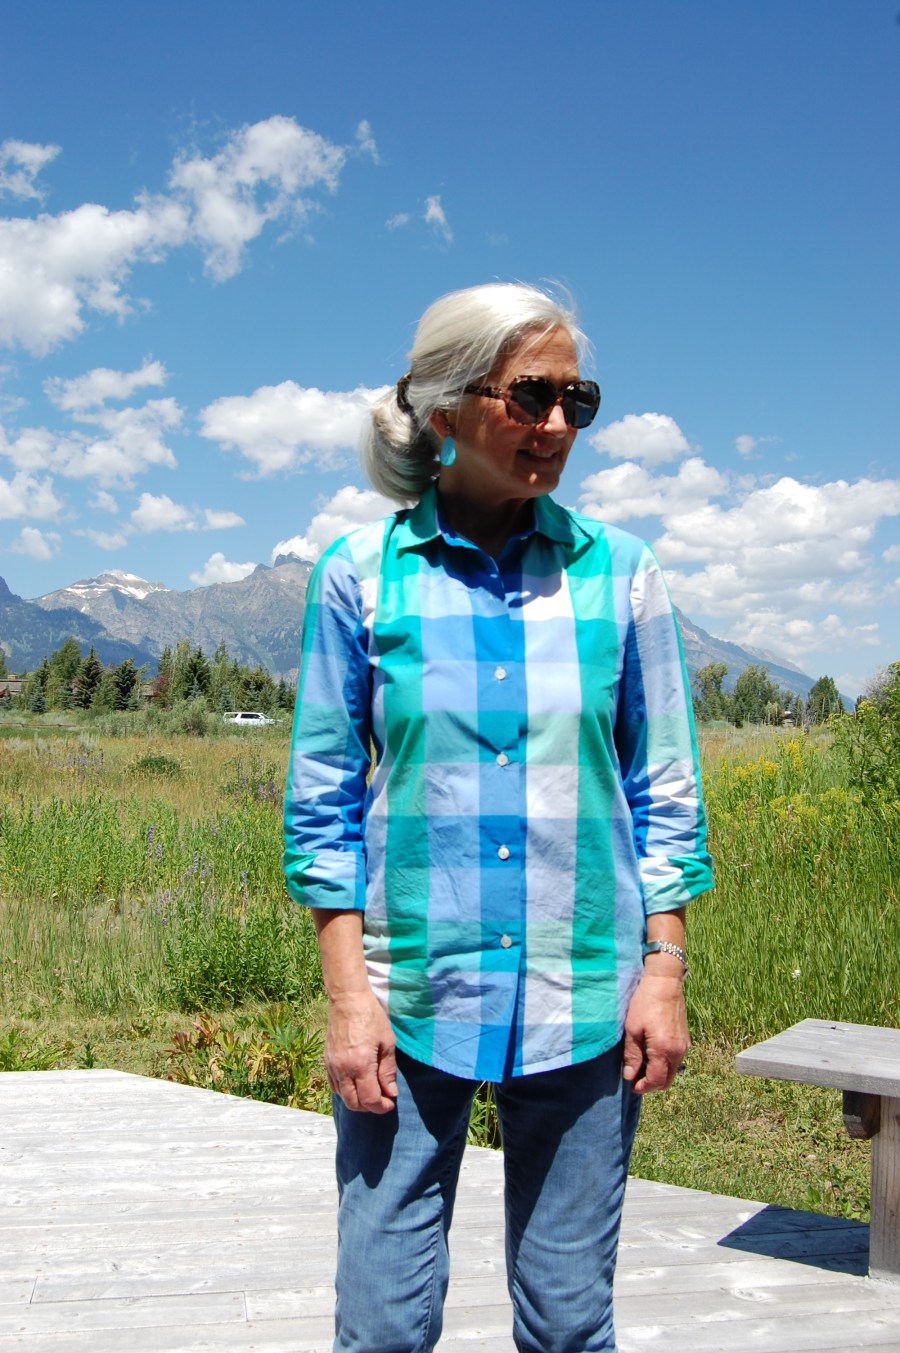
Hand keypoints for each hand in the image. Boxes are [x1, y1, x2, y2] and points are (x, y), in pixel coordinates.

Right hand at [324, 989, 397, 1113]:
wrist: (347, 1000)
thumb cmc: (371, 1018)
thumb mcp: (387, 1043)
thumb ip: (388, 1071)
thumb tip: (391, 1093)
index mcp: (361, 1065)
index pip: (370, 1099)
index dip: (382, 1107)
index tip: (391, 1103)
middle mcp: (343, 1070)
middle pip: (354, 1104)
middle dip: (370, 1107)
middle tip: (382, 1100)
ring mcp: (332, 1066)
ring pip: (342, 1097)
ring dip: (357, 1101)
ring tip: (371, 1092)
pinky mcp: (326, 1061)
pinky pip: (334, 1086)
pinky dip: (345, 1092)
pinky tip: (356, 1084)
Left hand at [622, 974, 688, 1094]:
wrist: (665, 983)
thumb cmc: (645, 1003)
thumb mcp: (632, 1029)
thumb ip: (632, 1055)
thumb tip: (629, 1076)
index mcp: (664, 1050)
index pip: (656, 1080)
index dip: (643, 1087)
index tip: (631, 1086)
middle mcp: (678, 1052)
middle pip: (667, 1081)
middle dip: (652, 1084)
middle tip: (635, 1078)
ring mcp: (684, 1046)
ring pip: (673, 1072)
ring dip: (659, 1074)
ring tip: (642, 1066)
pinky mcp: (685, 1040)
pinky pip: (676, 1060)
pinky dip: (665, 1064)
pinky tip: (652, 1055)